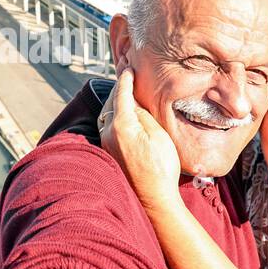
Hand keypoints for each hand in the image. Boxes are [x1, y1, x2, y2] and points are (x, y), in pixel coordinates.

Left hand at [98, 69, 181, 211]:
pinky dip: (114, 115)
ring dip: (115, 102)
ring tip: (125, 92)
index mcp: (121, 125)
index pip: (122, 94)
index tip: (128, 68)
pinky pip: (108, 126)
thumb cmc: (161, 168)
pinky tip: (122, 115)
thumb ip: (144, 116)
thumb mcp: (158, 136)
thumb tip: (135, 104)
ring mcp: (106, 144)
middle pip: (111, 103)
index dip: (126, 79)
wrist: (153, 200)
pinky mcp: (108, 153)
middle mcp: (108, 133)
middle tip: (126, 75)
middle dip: (118, 89)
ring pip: (107, 114)